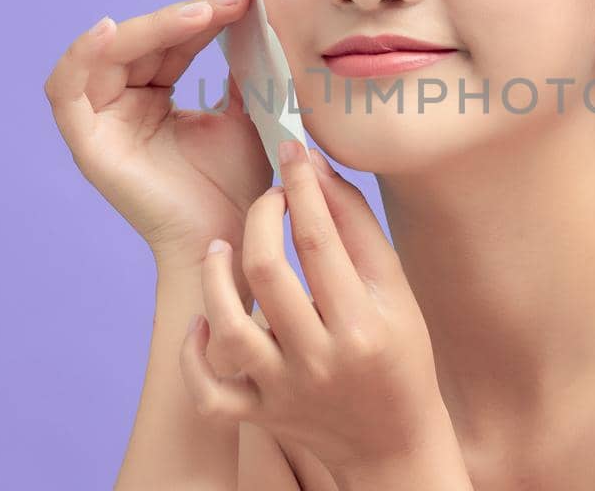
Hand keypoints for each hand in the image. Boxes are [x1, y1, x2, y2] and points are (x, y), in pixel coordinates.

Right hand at [42, 0, 271, 264]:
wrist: (233, 238)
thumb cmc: (240, 186)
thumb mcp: (244, 115)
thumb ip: (239, 71)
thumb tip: (249, 19)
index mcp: (154, 99)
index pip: (172, 43)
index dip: (204, 15)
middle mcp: (121, 107)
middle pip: (141, 42)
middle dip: (186, 15)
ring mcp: (100, 125)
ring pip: (109, 55)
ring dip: (152, 27)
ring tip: (200, 12)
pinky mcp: (85, 146)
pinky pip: (66, 91)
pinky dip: (81, 56)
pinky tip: (109, 29)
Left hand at [178, 140, 457, 477]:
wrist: (394, 442)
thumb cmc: (399, 353)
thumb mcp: (394, 290)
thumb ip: (357, 226)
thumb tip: (315, 168)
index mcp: (362, 323)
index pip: (319, 239)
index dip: (301, 186)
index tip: (293, 151)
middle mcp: (320, 358)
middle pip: (267, 271)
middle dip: (259, 215)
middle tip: (268, 196)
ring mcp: (284, 390)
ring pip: (229, 328)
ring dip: (214, 278)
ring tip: (220, 248)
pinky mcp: (259, 414)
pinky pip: (209, 391)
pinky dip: (196, 356)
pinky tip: (203, 323)